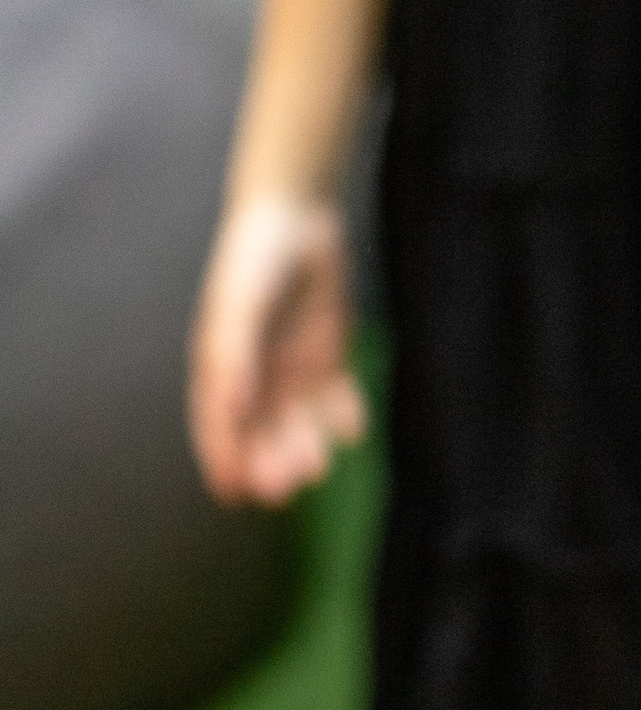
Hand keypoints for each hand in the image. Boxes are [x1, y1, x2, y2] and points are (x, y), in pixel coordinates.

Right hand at [189, 194, 365, 502]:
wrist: (294, 217)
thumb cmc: (253, 261)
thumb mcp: (238, 308)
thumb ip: (233, 359)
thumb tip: (232, 412)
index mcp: (220, 367)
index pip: (219, 424)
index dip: (222, 459)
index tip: (233, 493)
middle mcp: (254, 374)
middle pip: (261, 431)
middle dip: (269, 461)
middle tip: (284, 488)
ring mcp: (290, 366)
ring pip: (298, 420)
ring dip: (305, 444)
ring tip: (318, 467)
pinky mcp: (326, 354)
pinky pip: (335, 395)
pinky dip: (344, 413)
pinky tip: (353, 429)